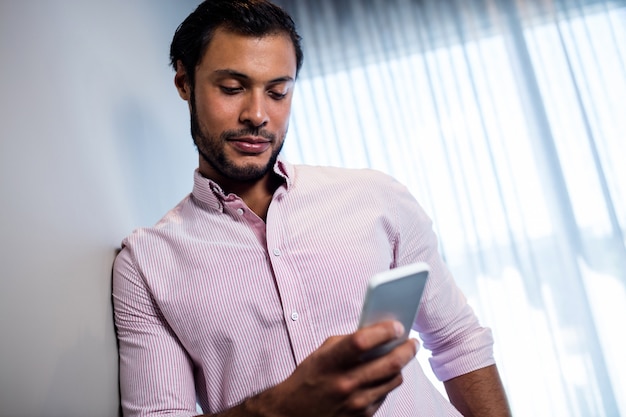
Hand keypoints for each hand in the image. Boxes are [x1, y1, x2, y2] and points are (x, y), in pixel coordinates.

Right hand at [250, 321, 418, 416]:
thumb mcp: (323, 353)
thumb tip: (378, 332)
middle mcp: (345, 383)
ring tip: (399, 356)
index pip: (363, 341)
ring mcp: (356, 402)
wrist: (294, 412)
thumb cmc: (309, 378)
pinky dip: (386, 382)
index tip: (397, 326)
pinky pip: (385, 394)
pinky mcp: (363, 416)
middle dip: (407, 349)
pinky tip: (381, 375)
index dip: (384, 331)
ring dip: (399, 366)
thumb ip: (349, 341)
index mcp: (331, 362)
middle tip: (412, 342)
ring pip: (394, 379)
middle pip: (390, 363)